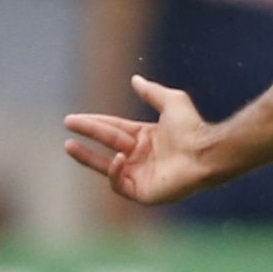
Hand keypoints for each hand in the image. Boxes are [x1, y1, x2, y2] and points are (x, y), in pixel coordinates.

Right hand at [63, 76, 214, 205]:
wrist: (204, 152)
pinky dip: (115, 172)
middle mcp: (141, 156)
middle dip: (87, 133)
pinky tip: (119, 158)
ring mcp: (140, 175)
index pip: (114, 128)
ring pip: (107, 166)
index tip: (76, 118)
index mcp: (146, 138)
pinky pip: (119, 184)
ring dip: (87, 157)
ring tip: (69, 145)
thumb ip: (152, 92)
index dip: (95, 122)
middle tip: (68, 123)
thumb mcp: (171, 101)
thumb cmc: (192, 128)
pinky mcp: (142, 192)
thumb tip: (135, 79)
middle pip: (107, 143)